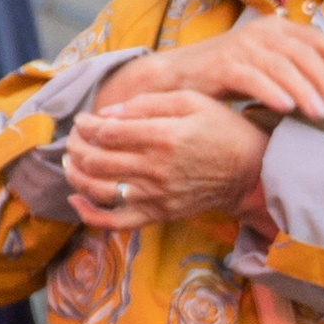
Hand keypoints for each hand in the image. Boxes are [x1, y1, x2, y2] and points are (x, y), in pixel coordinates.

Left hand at [64, 89, 266, 230]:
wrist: (252, 171)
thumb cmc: (223, 130)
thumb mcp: (192, 101)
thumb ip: (148, 103)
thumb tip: (108, 114)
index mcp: (163, 137)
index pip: (106, 132)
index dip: (87, 125)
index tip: (85, 120)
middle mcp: (155, 169)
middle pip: (96, 160)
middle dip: (77, 146)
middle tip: (76, 138)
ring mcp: (156, 196)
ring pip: (99, 189)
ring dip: (76, 175)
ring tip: (72, 161)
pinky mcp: (159, 214)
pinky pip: (116, 222)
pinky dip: (90, 215)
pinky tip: (76, 200)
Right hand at [113, 22, 323, 123]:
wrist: (178, 76)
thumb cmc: (229, 74)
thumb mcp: (267, 65)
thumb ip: (296, 69)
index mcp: (275, 29)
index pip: (313, 37)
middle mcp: (261, 33)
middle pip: (303, 55)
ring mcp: (241, 47)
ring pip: (282, 67)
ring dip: (305, 91)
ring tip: (319, 114)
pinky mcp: (222, 65)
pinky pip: (253, 78)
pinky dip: (271, 91)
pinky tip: (286, 107)